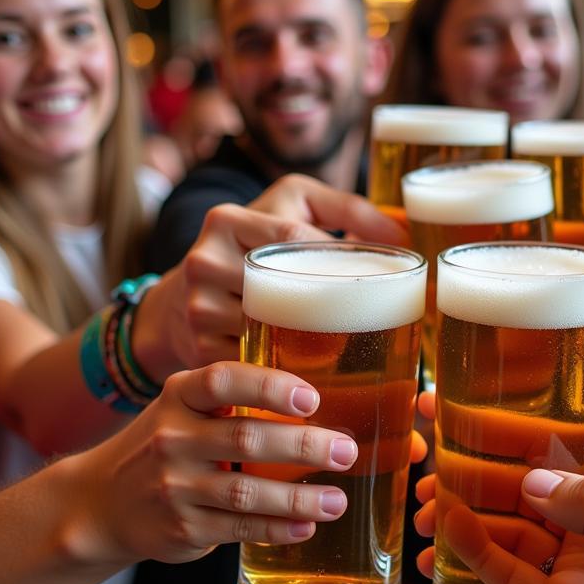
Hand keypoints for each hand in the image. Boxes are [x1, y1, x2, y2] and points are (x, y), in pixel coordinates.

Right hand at [67, 361, 357, 565]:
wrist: (100, 503)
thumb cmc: (165, 445)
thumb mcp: (183, 409)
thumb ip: (233, 400)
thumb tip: (316, 401)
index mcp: (179, 396)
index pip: (224, 380)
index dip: (269, 387)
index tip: (312, 398)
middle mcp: (173, 438)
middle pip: (246, 438)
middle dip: (304, 445)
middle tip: (346, 451)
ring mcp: (176, 486)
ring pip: (248, 491)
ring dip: (299, 497)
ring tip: (337, 500)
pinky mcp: (182, 527)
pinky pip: (240, 529)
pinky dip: (278, 528)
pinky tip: (307, 526)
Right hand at [135, 176, 407, 376]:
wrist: (180, 300)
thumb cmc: (254, 247)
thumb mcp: (291, 208)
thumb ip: (347, 210)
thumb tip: (404, 231)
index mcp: (227, 220)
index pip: (294, 235)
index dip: (338, 255)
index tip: (378, 271)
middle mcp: (205, 262)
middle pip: (283, 286)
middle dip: (333, 303)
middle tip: (380, 315)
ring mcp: (198, 309)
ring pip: (272, 330)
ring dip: (316, 343)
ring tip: (358, 349)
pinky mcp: (201, 350)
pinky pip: (257, 364)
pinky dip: (290, 372)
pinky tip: (322, 374)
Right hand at [418, 412, 583, 583]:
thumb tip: (535, 478)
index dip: (565, 411)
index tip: (512, 392)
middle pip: (549, 486)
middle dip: (497, 463)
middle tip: (440, 443)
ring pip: (523, 535)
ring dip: (476, 514)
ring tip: (426, 499)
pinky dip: (481, 563)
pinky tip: (444, 544)